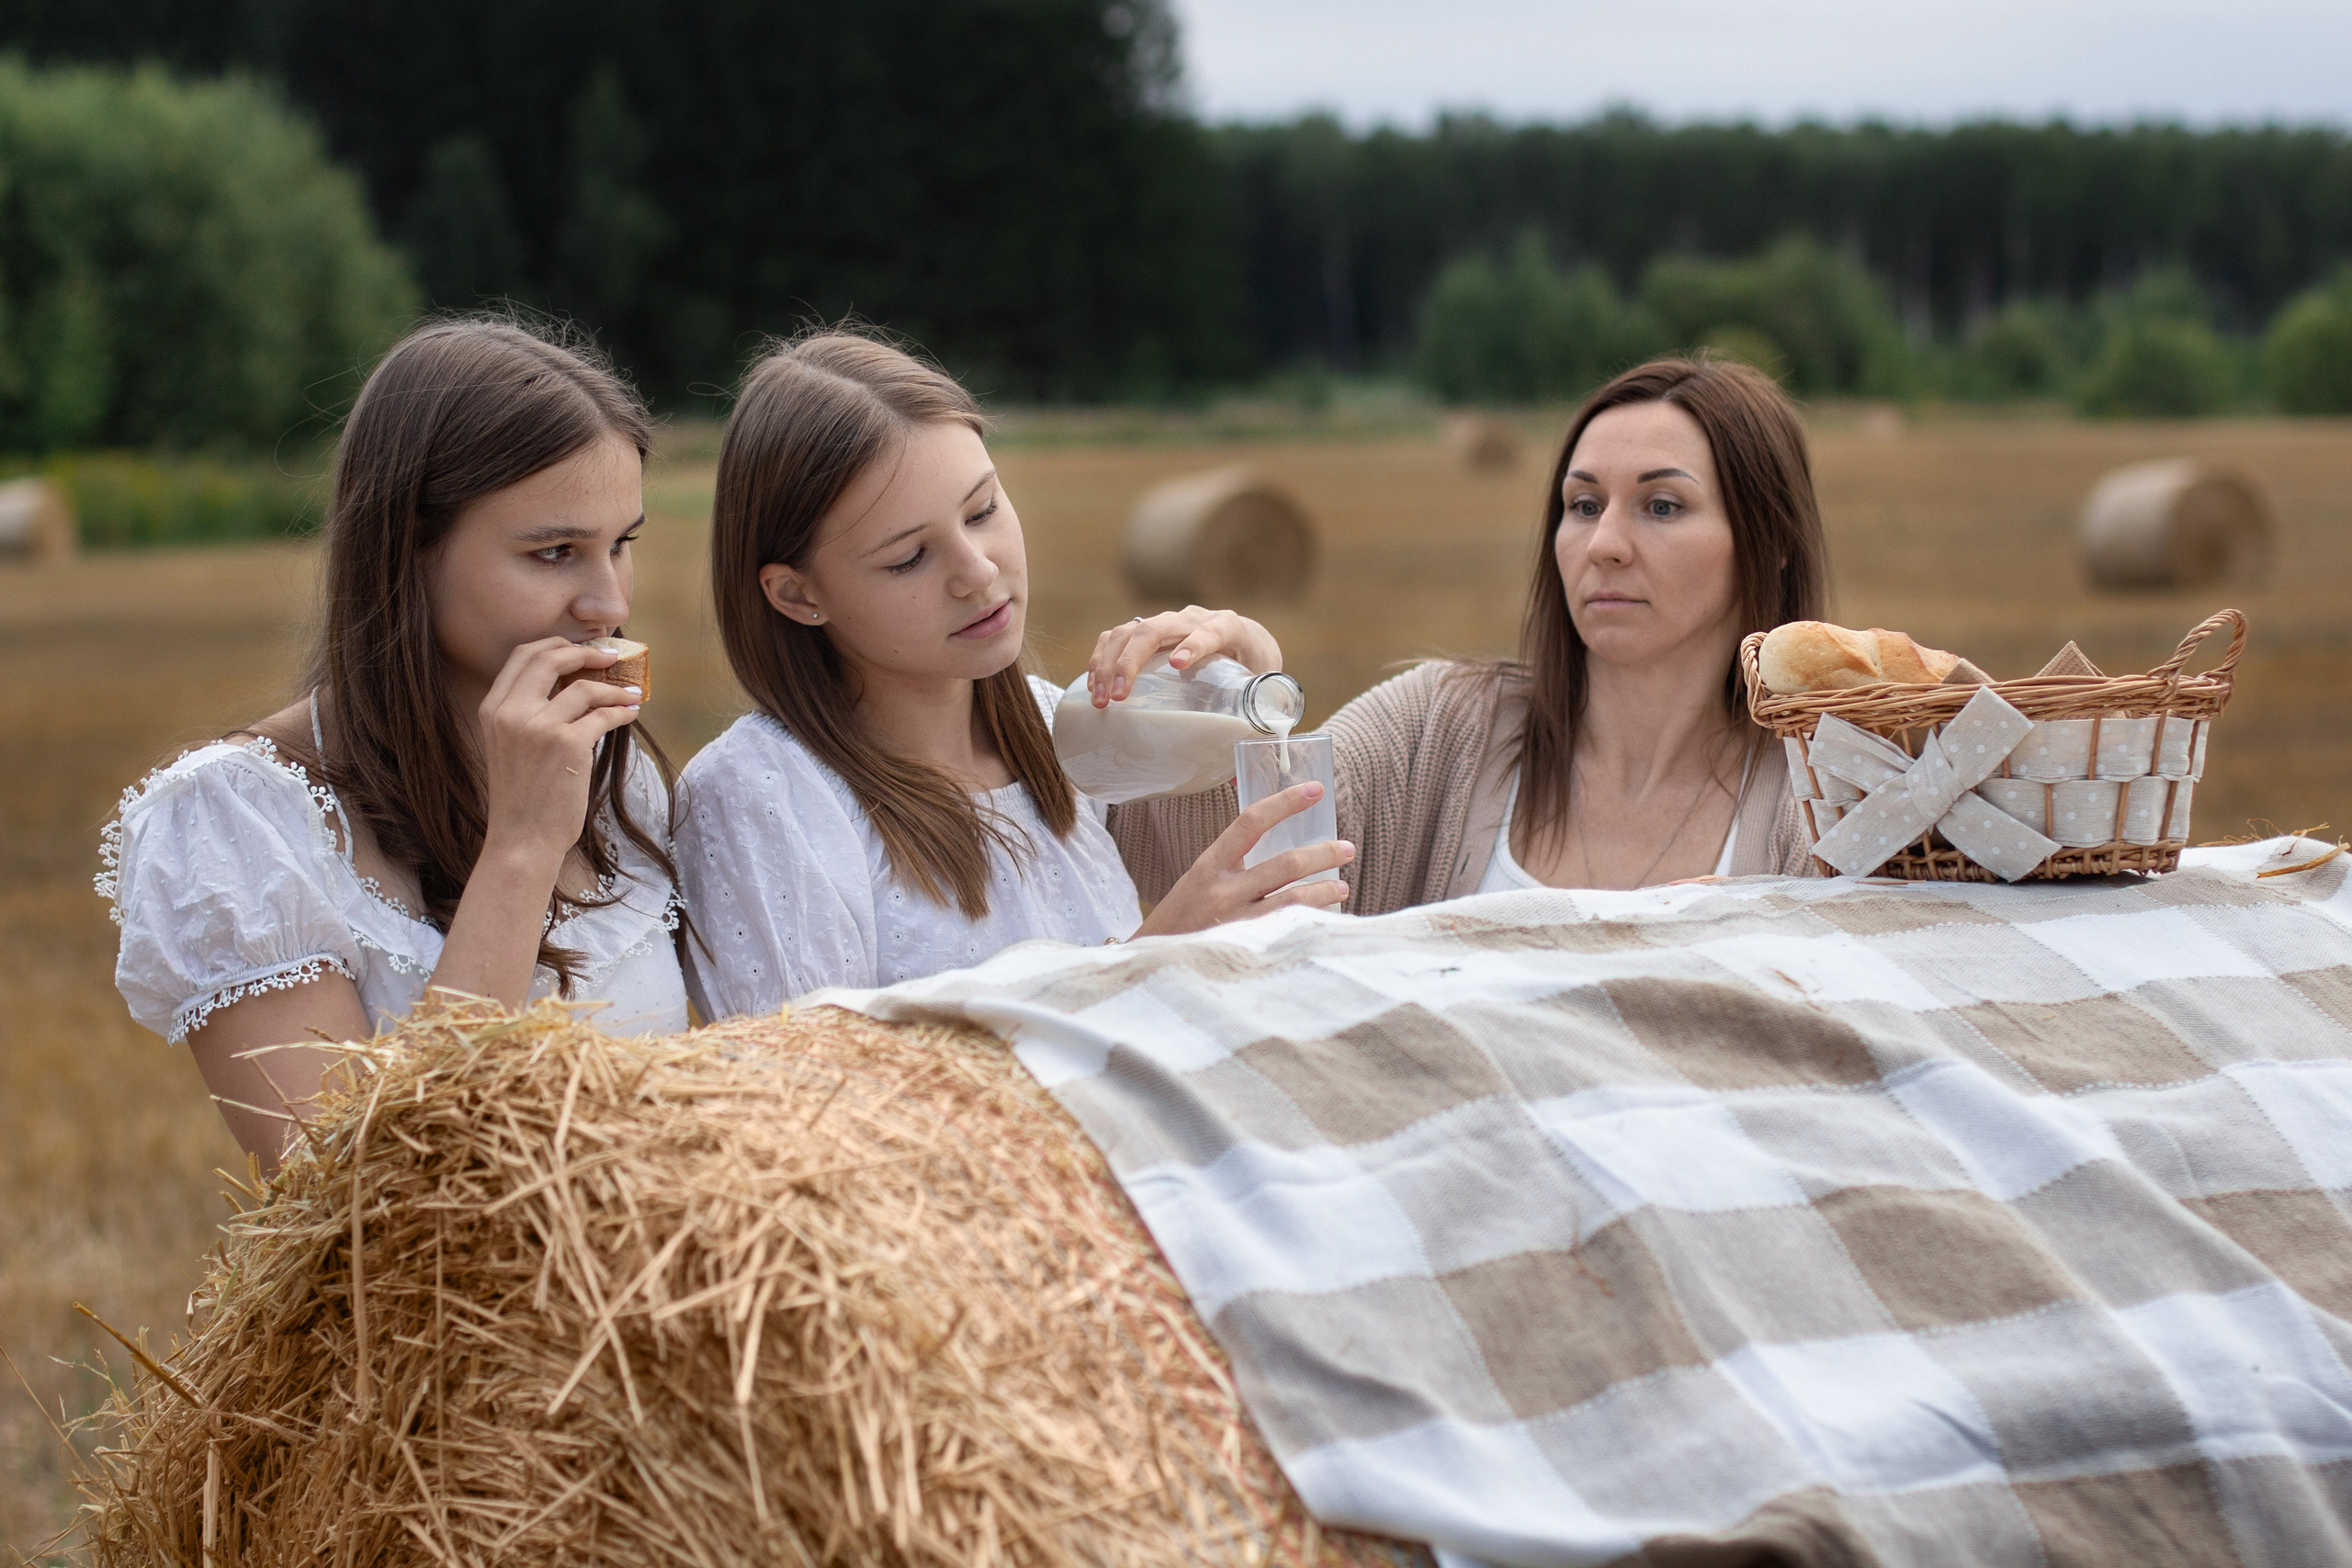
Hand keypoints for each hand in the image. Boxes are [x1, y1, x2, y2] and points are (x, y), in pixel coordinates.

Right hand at [476, 637, 641, 863]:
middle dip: (586, 653)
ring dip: (614, 689)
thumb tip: (570, 683)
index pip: (523, 655)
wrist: (521, 839)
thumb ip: (527, 712)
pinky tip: (630, 714)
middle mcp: (511, 712)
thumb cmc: (522, 796)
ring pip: (585, 687)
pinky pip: (603, 715)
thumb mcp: (510, 745)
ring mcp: (538, 727)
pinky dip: (622, 712)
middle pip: (551, 658)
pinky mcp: (567, 745)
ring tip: (630, 695)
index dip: (556, 645)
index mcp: (492, 709)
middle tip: (610, 657)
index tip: (580, 650)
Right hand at [1086, 606, 1282, 706]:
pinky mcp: (1150, 630)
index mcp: (1231, 628)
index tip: (1178, 664)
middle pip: (1157, 628)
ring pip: (1131, 630)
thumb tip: (1247, 773)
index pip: (1214, 631)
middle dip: (1131, 661)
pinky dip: (1102, 657)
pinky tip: (1094, 685)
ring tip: (1100, 698)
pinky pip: (1118, 635)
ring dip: (1109, 663)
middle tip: (1118, 698)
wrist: (1248, 641)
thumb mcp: (1264, 686)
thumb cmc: (1256, 668)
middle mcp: (1196, 618)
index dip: (1196, 644)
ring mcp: (1169, 622)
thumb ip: (1259, 720)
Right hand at [1133, 782, 1352, 935]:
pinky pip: (1289, 933)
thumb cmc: (1182, 919)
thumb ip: (1234, 866)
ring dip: (1325, 891)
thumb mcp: (1200, 882)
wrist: (1151, 964)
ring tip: (1342, 888)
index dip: (1285, 802)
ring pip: (1294, 902)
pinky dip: (1312, 924)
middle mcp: (1223, 892)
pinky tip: (1325, 922)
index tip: (1314, 790)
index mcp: (1209, 866)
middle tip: (1345, 849)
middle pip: (1285, 864)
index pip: (1251, 822)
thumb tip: (1284, 851)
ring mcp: (1236, 924)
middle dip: (1322, 854)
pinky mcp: (1247, 951)